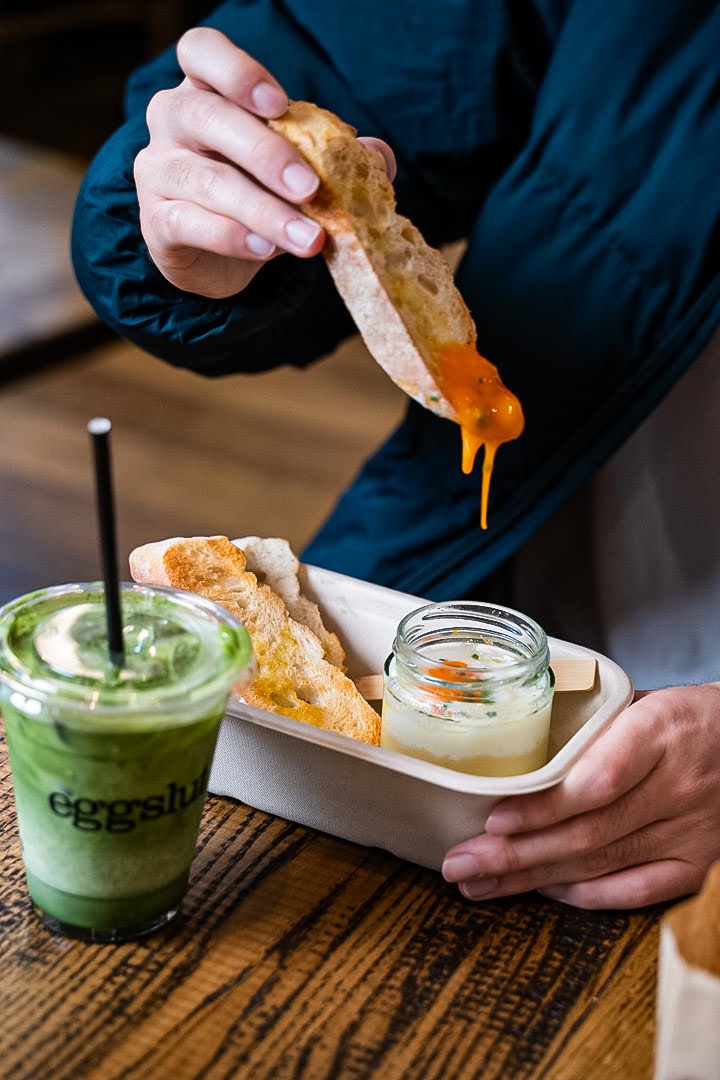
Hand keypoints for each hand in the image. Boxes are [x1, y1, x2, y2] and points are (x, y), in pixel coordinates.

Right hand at [134, 28, 395, 297]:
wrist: (217, 255)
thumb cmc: (257, 191)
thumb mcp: (296, 166)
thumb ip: (337, 156)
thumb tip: (378, 157)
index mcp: (206, 89)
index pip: (200, 52)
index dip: (236, 71)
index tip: (279, 104)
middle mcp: (172, 119)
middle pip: (207, 117)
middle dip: (264, 153)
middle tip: (310, 187)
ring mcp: (157, 170)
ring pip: (206, 181)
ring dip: (263, 211)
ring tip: (308, 239)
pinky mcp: (156, 221)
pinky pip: (191, 223)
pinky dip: (234, 238)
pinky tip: (267, 251)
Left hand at [442, 684, 719, 908]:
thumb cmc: (689, 717)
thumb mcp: (644, 702)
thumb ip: (590, 727)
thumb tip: (514, 746)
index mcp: (659, 733)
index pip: (596, 780)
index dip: (542, 807)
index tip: (493, 820)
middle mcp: (677, 787)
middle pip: (587, 832)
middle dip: (514, 854)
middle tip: (459, 863)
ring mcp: (690, 832)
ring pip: (601, 864)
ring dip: (532, 878)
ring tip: (478, 882)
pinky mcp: (696, 865)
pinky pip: (634, 891)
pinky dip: (583, 894)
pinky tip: (541, 890)